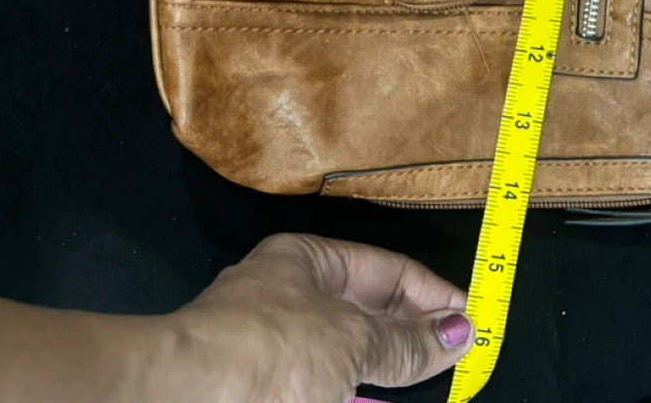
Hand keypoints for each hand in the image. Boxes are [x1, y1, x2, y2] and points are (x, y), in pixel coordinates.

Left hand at [176, 233, 474, 402]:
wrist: (178, 401)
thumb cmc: (266, 352)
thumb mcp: (351, 342)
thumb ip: (407, 344)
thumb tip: (461, 334)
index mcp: (307, 262)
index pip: (387, 270)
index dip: (433, 295)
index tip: (472, 323)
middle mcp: (287, 297)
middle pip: (366, 313)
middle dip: (412, 335)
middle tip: (459, 356)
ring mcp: (270, 348)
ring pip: (343, 356)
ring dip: (384, 370)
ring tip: (427, 382)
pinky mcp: (261, 387)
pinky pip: (320, 384)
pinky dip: (352, 392)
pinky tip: (375, 398)